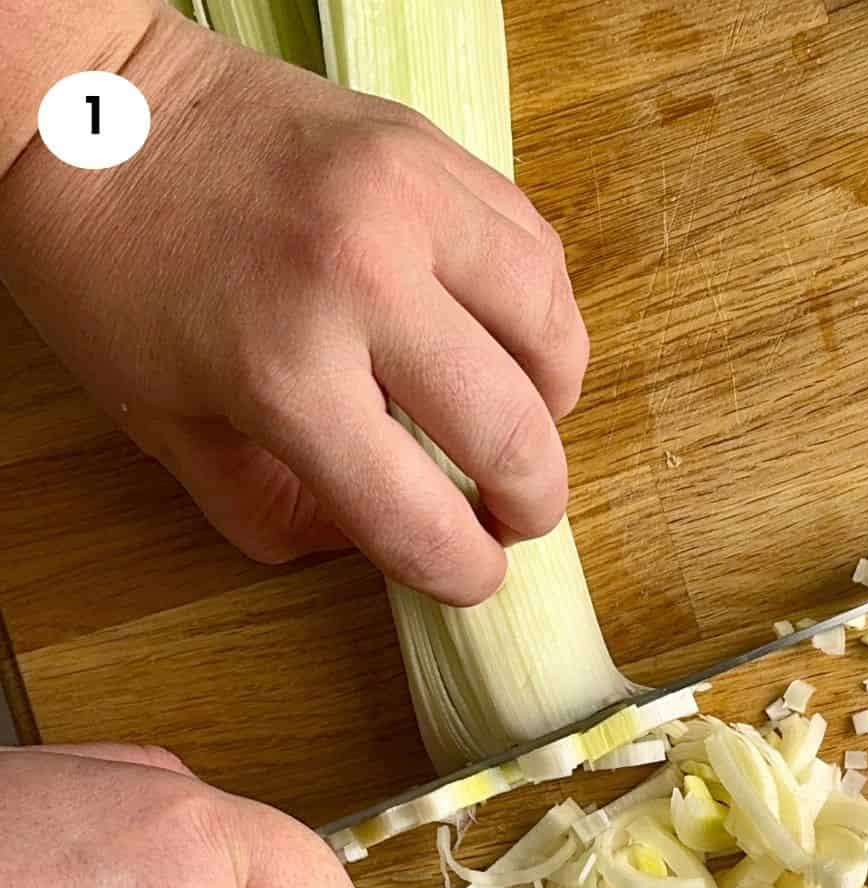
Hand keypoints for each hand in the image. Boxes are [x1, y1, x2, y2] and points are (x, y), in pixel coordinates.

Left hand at [0, 6, 588, 603]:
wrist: (93, 108)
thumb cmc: (113, 277)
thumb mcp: (170, 433)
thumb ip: (279, 513)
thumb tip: (382, 538)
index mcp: (283, 370)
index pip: (418, 517)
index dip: (460, 572)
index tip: (470, 575)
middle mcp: (363, 279)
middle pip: (510, 433)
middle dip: (530, 503)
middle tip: (516, 516)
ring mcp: (409, 199)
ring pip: (549, 332)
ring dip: (550, 403)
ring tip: (519, 421)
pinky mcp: (431, 147)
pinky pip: (535, 250)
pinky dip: (538, 314)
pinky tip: (506, 340)